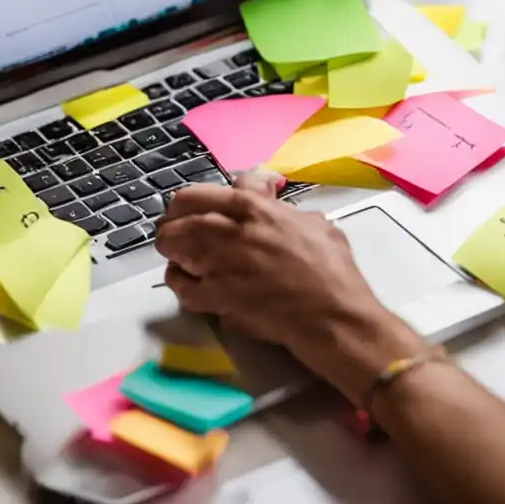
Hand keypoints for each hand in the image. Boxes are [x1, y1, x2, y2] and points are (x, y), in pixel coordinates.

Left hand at [155, 172, 428, 400]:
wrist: (333, 315)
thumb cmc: (332, 270)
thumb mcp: (315, 223)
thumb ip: (284, 208)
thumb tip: (272, 195)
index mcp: (255, 208)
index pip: (207, 188)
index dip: (202, 196)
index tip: (202, 205)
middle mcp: (232, 229)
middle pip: (181, 209)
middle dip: (174, 216)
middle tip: (176, 226)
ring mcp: (220, 263)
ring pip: (173, 242)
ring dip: (171, 245)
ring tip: (176, 252)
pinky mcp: (216, 296)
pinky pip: (181, 285)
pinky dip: (178, 281)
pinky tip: (185, 281)